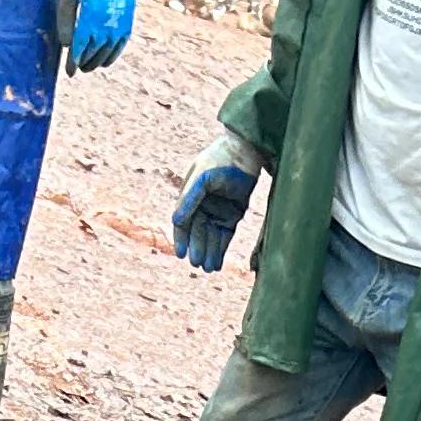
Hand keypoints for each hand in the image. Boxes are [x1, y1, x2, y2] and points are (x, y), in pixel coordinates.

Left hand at [62, 0, 137, 74]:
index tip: (69, 73)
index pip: (80, 49)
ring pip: (107, 53)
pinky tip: (106, 60)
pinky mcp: (127, 21)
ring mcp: (118, 25)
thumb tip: (67, 44)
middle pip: (93, 54)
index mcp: (89, 21)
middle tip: (77, 68)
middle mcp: (106, 27)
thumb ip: (65, 20)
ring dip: (97, 62)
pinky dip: (112, 55)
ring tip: (89, 66)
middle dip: (84, 63)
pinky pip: (120, 45)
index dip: (74, 62)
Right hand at [172, 156, 254, 271]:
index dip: (181, 238)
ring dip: (209, 253)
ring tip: (209, 269)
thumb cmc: (219, 161)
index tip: (181, 254)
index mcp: (190, 196)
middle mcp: (202, 205)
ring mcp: (218, 211)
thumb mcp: (202, 178)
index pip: (183, 222)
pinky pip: (225, 236)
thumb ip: (189, 198)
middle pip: (197, 232)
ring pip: (211, 237)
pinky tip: (218, 263)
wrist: (245, 151)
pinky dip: (221, 250)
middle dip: (197, 248)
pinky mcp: (233, 215)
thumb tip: (176, 220)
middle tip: (197, 264)